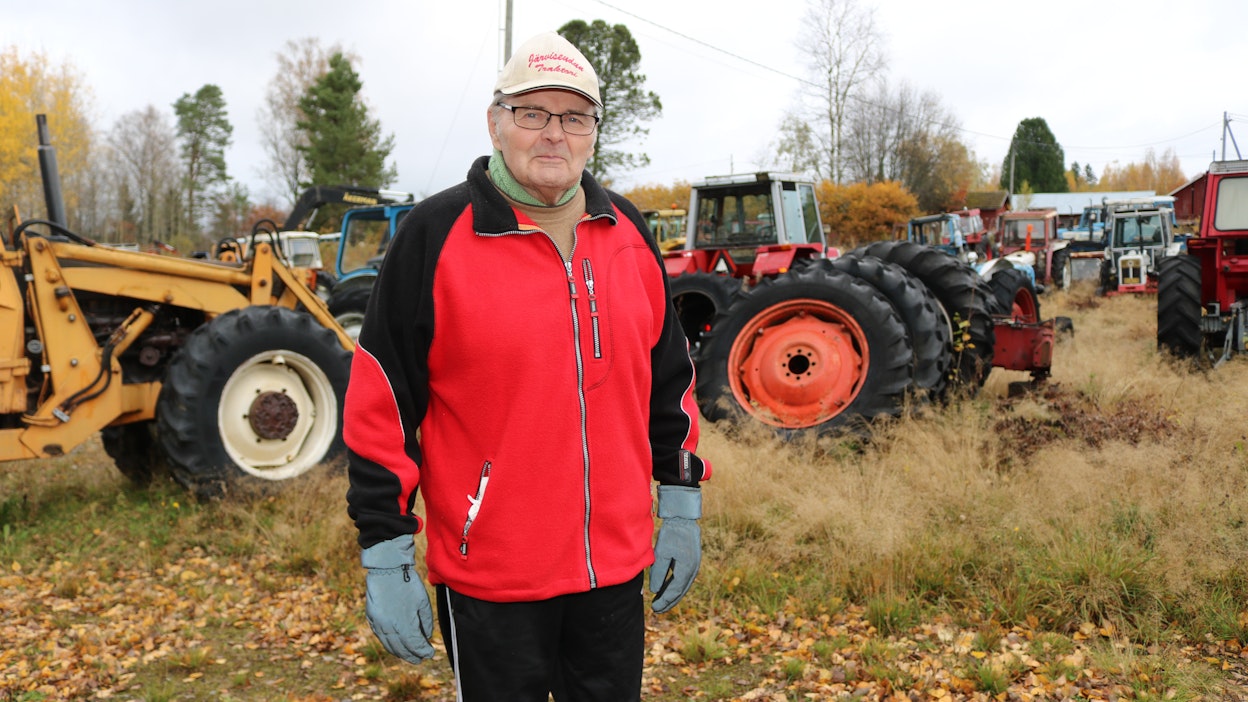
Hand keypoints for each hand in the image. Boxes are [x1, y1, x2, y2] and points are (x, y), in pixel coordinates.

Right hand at [361, 534, 435, 662]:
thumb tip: (427, 636)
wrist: (387, 569)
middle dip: (412, 655)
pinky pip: (380, 636)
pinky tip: (394, 645)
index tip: (430, 654)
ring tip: (408, 655)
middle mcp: (390, 627)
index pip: (415, 644)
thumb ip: (426, 622)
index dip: (423, 651)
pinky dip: (388, 643)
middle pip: (401, 648)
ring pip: (389, 645)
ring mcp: (378, 623)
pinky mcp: (371, 618)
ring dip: (399, 652)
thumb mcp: (423, 602)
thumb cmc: (408, 583)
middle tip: (420, 659)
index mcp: (405, 623)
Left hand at [650, 485, 701, 612]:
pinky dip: (674, 586)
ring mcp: (694, 566)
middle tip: (656, 610)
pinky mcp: (691, 562)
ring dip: (672, 595)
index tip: (654, 608)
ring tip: (660, 602)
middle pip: (680, 591)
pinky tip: (665, 589)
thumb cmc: (671, 533)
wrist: (683, 518)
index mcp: (687, 568)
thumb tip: (655, 590)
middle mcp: (693, 570)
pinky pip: (683, 579)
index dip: (665, 600)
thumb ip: (658, 572)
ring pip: (682, 586)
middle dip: (668, 601)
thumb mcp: (662, 553)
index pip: (675, 590)